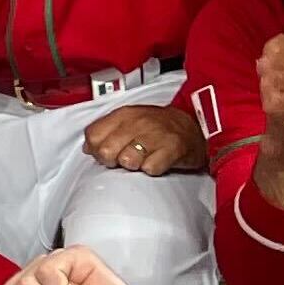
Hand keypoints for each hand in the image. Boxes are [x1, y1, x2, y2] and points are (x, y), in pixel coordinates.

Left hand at [81, 100, 204, 175]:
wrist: (196, 126)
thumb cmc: (160, 127)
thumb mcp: (130, 122)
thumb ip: (105, 132)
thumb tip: (87, 148)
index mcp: (124, 114)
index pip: (92, 135)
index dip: (95, 149)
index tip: (104, 153)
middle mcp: (138, 122)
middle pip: (106, 151)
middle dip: (112, 161)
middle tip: (125, 159)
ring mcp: (155, 134)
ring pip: (126, 161)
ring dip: (133, 166)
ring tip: (144, 159)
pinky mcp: (172, 148)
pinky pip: (150, 169)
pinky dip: (153, 169)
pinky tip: (158, 162)